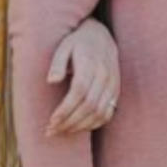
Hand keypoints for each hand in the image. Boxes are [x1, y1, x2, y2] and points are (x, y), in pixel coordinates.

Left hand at [45, 18, 119, 133]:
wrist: (102, 36)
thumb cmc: (78, 42)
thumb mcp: (63, 46)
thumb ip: (57, 63)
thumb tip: (51, 81)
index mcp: (90, 63)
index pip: (79, 91)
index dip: (66, 109)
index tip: (52, 120)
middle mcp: (104, 75)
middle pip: (89, 105)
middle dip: (69, 121)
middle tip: (52, 130)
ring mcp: (112, 85)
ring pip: (99, 112)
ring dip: (80, 126)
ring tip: (62, 131)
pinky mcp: (115, 92)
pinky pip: (107, 114)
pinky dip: (93, 124)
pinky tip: (78, 128)